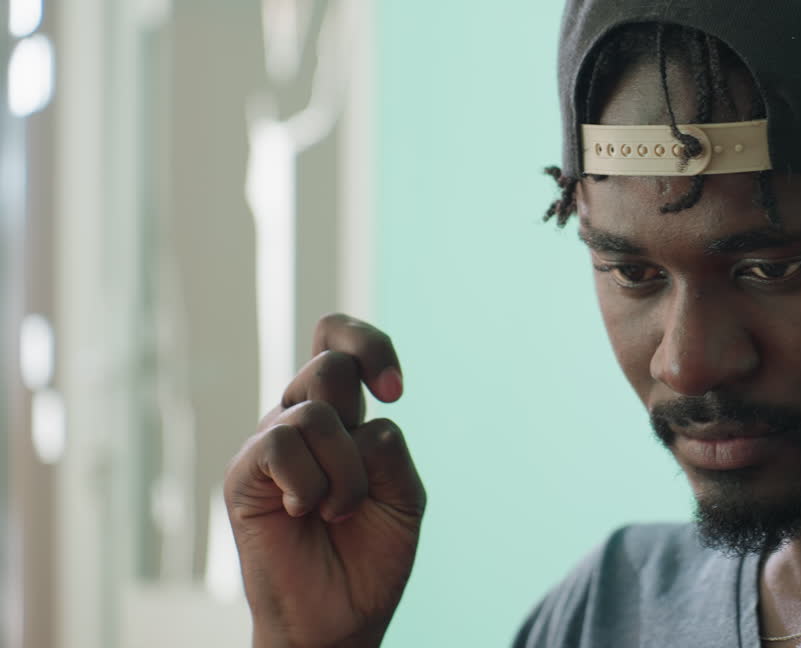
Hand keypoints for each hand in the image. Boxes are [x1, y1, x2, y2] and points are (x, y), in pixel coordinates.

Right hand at [224, 314, 425, 647]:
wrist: (338, 616)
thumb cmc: (370, 554)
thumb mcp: (404, 496)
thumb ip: (391, 451)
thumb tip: (370, 418)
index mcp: (342, 415)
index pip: (337, 336)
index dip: (370, 343)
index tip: (396, 392)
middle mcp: (303, 419)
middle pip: (330, 364)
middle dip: (362, 418)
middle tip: (366, 478)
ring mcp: (271, 444)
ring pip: (315, 411)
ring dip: (345, 470)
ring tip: (338, 511)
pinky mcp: (244, 474)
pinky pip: (280, 442)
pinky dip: (308, 481)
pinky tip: (303, 511)